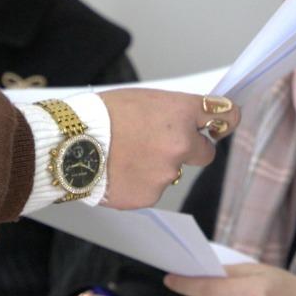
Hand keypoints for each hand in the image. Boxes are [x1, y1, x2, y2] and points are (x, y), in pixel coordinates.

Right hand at [97, 90, 240, 208]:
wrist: (69, 144)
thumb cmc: (100, 114)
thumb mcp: (141, 98)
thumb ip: (172, 111)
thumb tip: (191, 121)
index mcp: (180, 113)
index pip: (224, 114)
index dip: (226, 119)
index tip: (226, 121)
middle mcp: (181, 144)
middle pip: (206, 152)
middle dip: (191, 148)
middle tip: (162, 142)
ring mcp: (167, 174)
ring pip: (172, 172)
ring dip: (156, 166)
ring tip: (124, 154)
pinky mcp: (150, 196)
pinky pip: (151, 189)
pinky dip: (138, 182)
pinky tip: (117, 170)